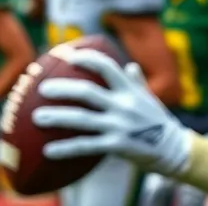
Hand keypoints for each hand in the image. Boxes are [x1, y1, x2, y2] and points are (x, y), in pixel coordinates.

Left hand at [34, 48, 189, 175]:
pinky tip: (47, 151)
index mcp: (130, 89)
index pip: (107, 67)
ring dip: (57, 117)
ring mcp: (120, 125)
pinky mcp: (117, 145)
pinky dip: (65, 149)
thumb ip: (135, 81)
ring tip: (37, 117)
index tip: (68, 55)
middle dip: (62, 88)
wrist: (171, 147)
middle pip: (87, 92)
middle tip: (42, 88)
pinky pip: (85, 146)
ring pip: (81, 119)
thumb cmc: (156, 119)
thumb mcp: (148, 97)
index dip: (87, 59)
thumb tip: (128, 65)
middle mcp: (124, 104)